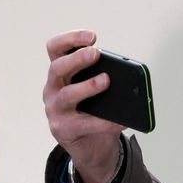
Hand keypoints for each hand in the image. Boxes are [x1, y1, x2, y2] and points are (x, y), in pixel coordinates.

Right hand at [43, 29, 122, 182]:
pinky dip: (105, 122)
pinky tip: (121, 121)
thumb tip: (129, 77)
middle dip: (77, 58)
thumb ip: (105, 78)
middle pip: (57, 68)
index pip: (55, 48)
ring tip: (106, 80)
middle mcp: (52, 88)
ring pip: (67, 95)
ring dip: (88, 86)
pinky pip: (85, 124)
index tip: (92, 36)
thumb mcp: (96, 91)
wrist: (90, 146)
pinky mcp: (62, 129)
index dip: (70, 39)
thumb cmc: (94, 111)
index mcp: (60, 73)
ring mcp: (54, 110)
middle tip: (96, 53)